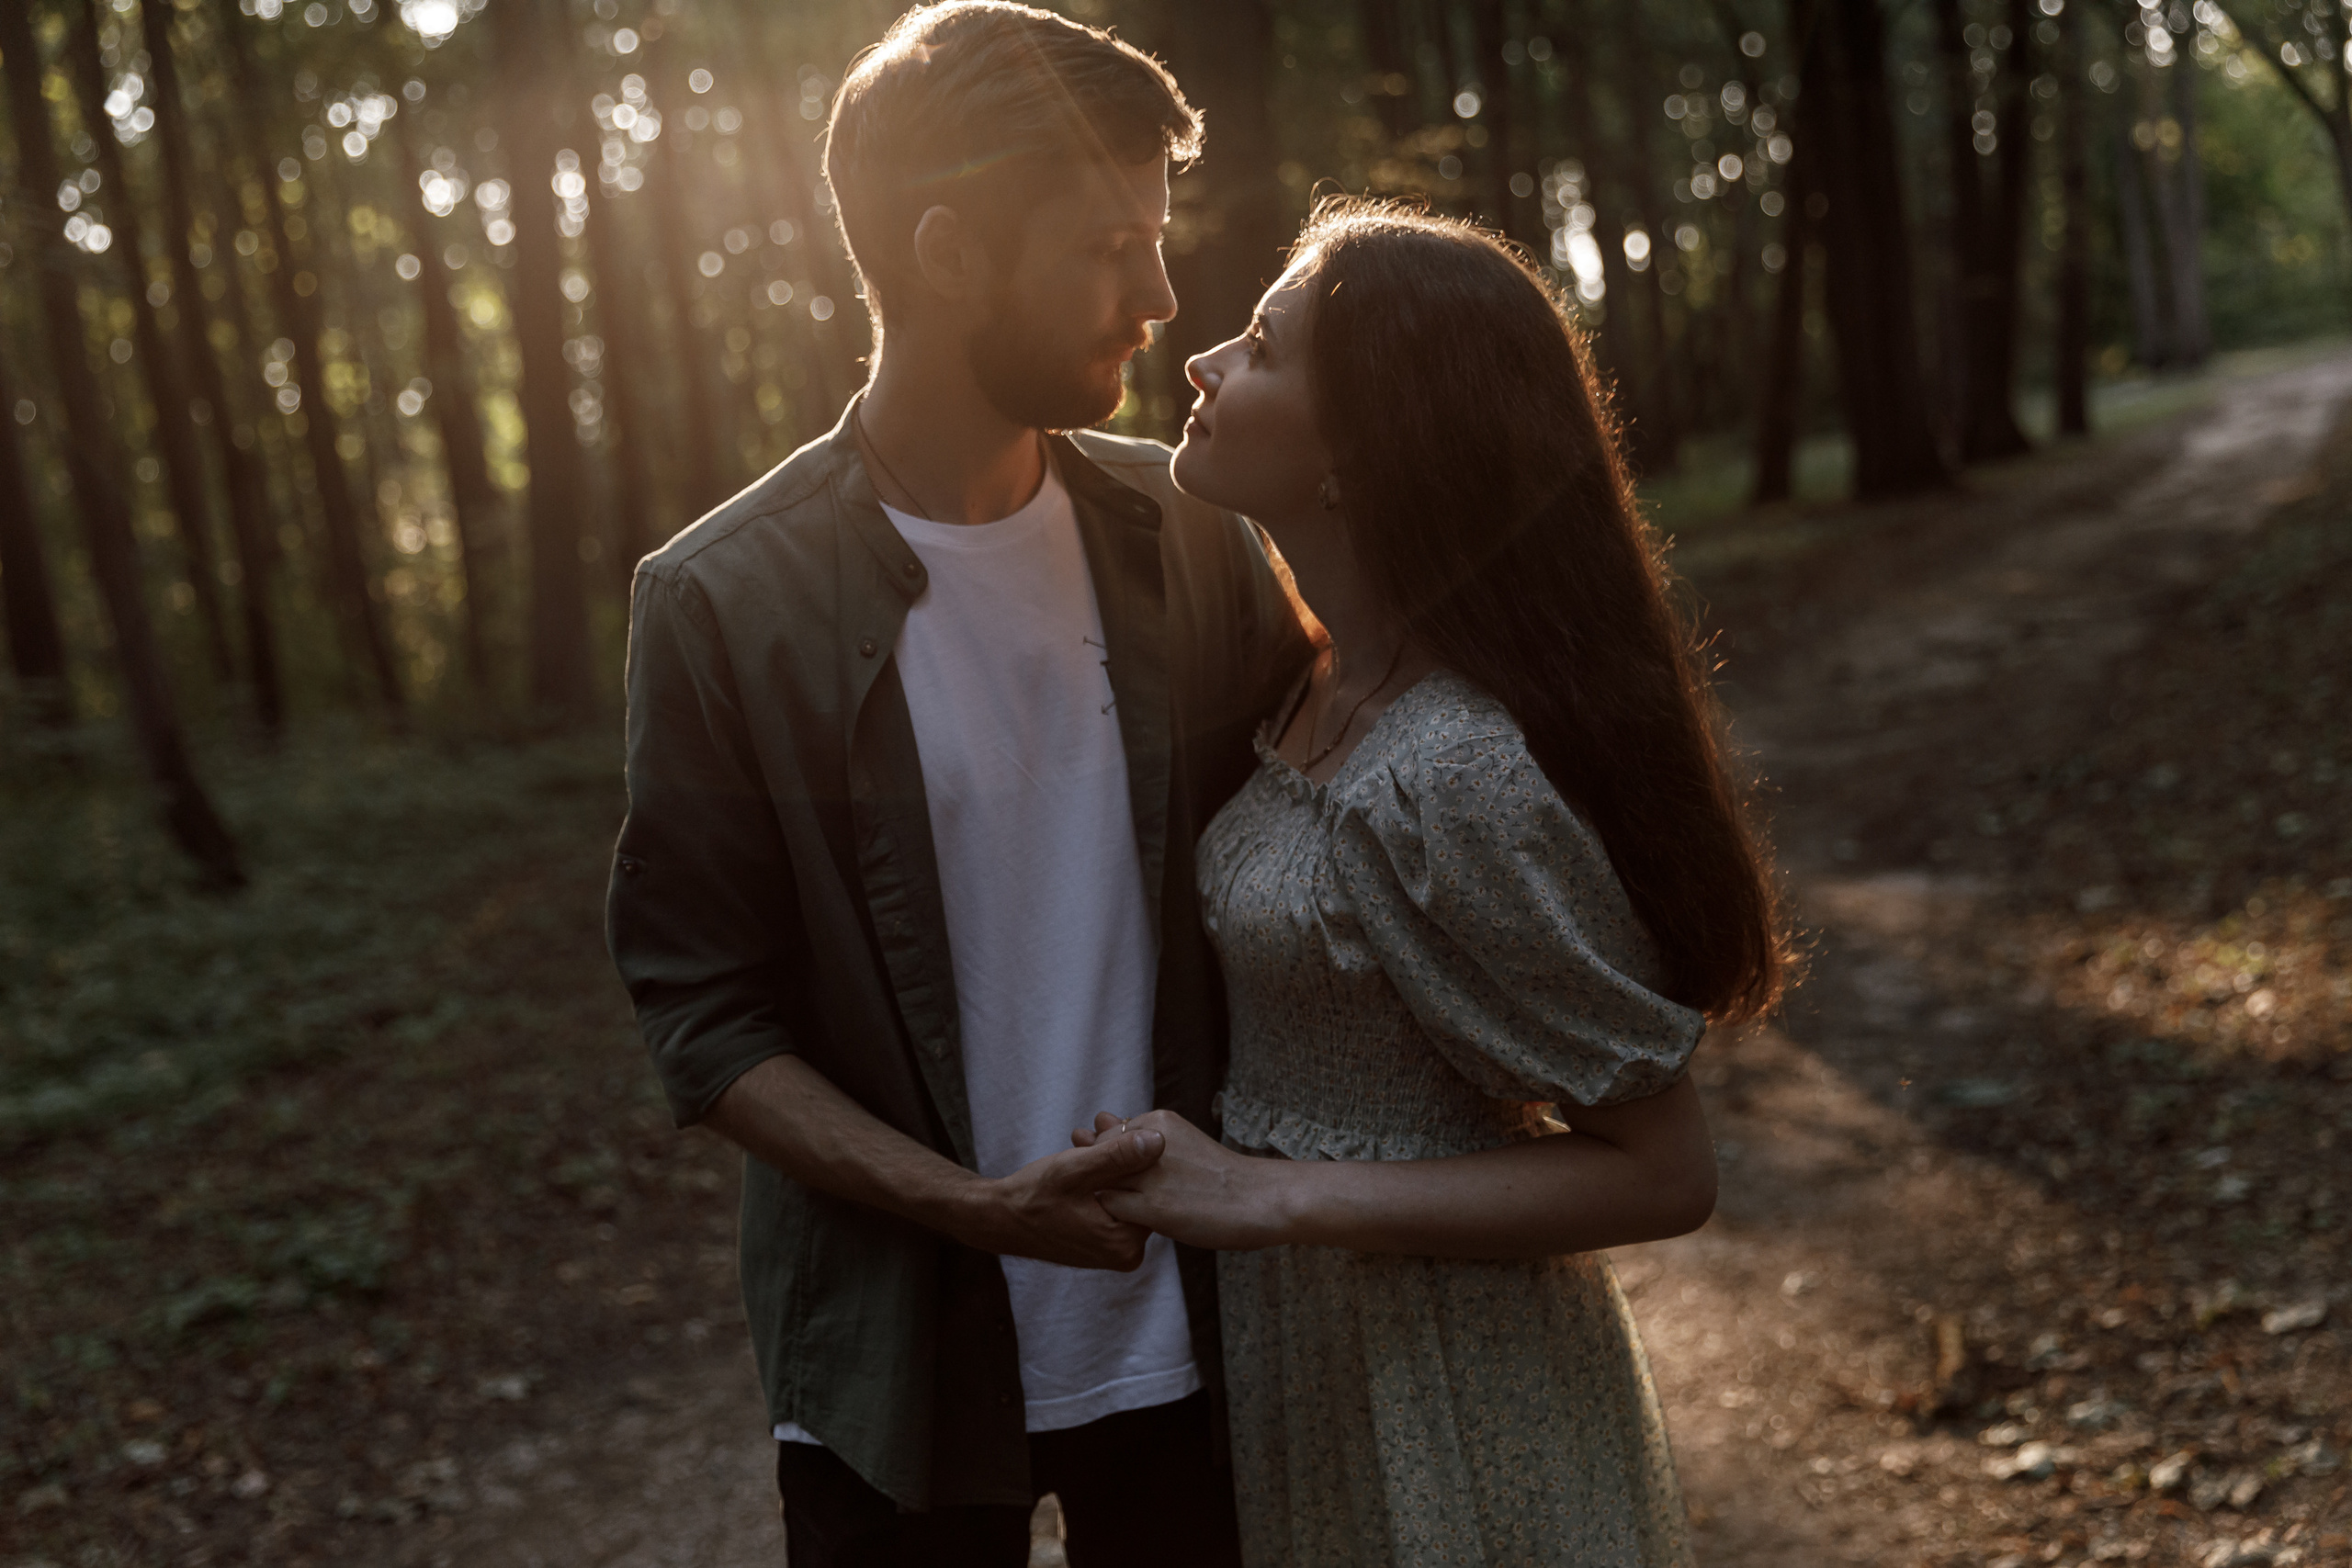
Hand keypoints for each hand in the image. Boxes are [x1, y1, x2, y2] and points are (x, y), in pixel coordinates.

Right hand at [956, 1128, 1167, 1270]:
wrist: (1000, 1219)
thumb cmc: (1032, 1196)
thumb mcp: (1074, 1170)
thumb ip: (1117, 1156)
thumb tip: (1159, 1140)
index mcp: (1125, 1244)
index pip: (1150, 1187)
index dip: (1133, 1150)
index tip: (1112, 1124)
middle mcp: (1127, 1254)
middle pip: (1139, 1190)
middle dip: (1122, 1154)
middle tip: (1100, 1122)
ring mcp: (1116, 1250)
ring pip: (1126, 1192)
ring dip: (1111, 1162)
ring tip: (1087, 1136)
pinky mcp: (1105, 1242)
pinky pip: (1114, 1201)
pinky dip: (1103, 1178)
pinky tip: (1087, 1151)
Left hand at [1084, 1110, 1288, 1250]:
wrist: (1261, 1200)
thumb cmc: (1219, 1176)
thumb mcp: (1179, 1143)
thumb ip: (1139, 1138)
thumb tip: (1097, 1120)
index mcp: (1158, 1121)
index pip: (1108, 1138)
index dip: (1111, 1161)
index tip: (1129, 1178)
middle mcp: (1149, 1141)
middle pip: (1099, 1158)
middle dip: (1101, 1177)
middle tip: (1131, 1196)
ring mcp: (1149, 1174)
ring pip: (1100, 1182)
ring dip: (1108, 1196)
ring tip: (1135, 1209)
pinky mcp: (1153, 1206)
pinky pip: (1111, 1208)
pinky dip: (1116, 1216)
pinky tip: (1138, 1223)